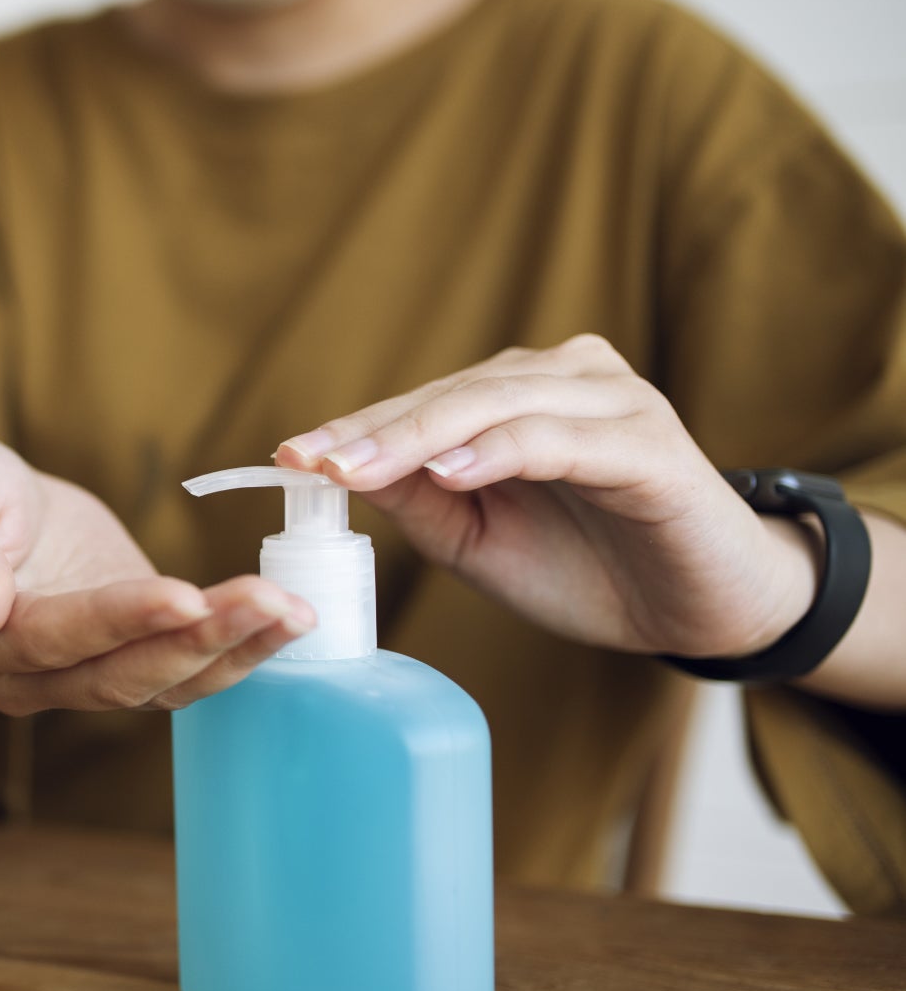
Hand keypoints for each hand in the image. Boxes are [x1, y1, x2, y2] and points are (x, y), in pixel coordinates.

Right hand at [0, 430, 314, 715]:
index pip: (46, 640)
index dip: (117, 621)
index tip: (184, 593)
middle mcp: (19, 680)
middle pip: (113, 676)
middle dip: (196, 642)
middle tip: (270, 603)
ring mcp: (74, 678)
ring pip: (157, 684)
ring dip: (230, 651)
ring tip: (293, 612)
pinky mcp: (123, 658)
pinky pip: (180, 669)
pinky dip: (236, 650)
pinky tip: (286, 620)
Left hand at [275, 333, 813, 657]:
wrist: (702, 612)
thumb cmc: (590, 570)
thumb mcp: (479, 542)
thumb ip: (418, 501)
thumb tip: (336, 469)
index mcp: (521, 395)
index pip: (422, 405)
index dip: (354, 428)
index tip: (287, 456)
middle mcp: (567, 379)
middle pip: (451, 396)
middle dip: (374, 432)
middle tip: (309, 460)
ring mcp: (614, 403)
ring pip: (496, 404)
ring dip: (419, 436)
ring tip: (356, 468)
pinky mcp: (651, 445)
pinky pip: (560, 437)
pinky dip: (501, 452)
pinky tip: (450, 473)